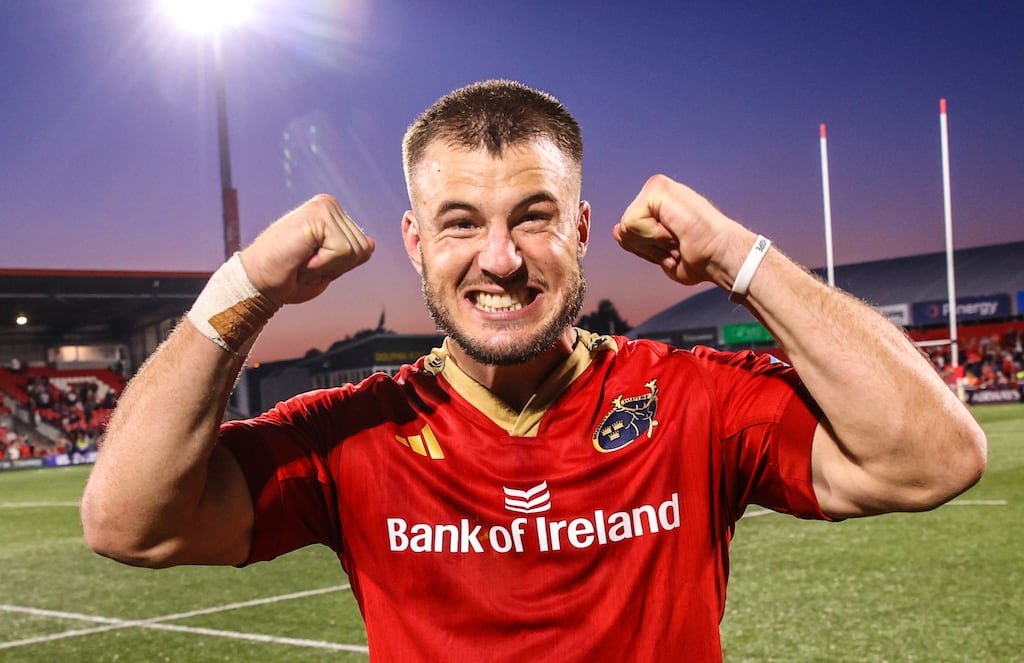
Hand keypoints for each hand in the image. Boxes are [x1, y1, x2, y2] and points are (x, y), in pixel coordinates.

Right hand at [238, 194, 374, 304]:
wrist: (258, 282)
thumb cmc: (288, 277)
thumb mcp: (328, 267)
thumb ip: (348, 254)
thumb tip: (371, 243)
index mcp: (333, 214)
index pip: (364, 248)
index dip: (341, 267)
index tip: (314, 264)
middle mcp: (329, 204)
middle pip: (363, 249)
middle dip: (337, 267)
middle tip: (306, 263)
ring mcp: (323, 207)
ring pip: (354, 251)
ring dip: (328, 266)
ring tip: (303, 260)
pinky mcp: (317, 215)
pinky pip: (342, 250)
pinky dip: (323, 264)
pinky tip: (302, 258)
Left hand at [613, 174, 753, 287]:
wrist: (719, 256)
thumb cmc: (701, 259)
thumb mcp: (662, 255)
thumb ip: (639, 241)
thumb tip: (617, 229)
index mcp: (658, 208)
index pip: (628, 232)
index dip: (647, 249)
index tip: (674, 250)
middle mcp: (657, 193)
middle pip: (623, 229)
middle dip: (647, 246)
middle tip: (676, 244)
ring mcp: (657, 188)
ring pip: (627, 227)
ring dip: (653, 242)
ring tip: (677, 238)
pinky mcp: (657, 187)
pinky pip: (633, 222)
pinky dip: (653, 235)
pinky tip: (674, 230)